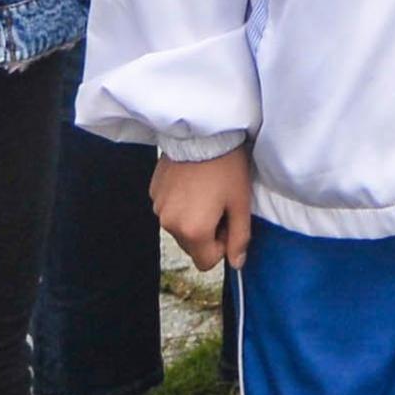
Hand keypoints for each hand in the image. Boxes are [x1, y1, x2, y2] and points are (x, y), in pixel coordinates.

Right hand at [152, 148, 258, 271]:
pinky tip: (193, 182)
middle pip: (192, 245)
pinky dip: (181, 202)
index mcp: (192, 231)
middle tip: (219, 203)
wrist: (203, 132)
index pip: (205, 263)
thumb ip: (240, 238)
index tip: (228, 221)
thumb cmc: (226, 167)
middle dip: (207, 232)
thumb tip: (237, 262)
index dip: (221, 246)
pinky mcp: (154, 192)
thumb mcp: (241, 203)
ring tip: (206, 190)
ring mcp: (158, 207)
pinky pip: (169, 209)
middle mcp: (169, 224)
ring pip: (179, 227)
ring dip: (192, 218)